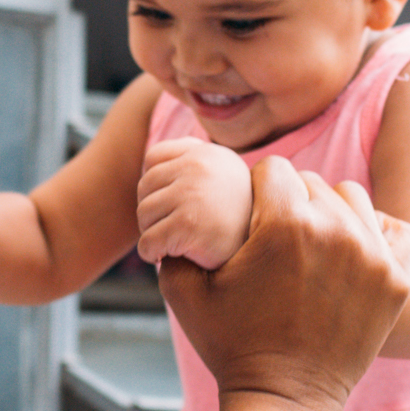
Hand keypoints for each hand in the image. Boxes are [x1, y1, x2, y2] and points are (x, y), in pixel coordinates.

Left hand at [135, 137, 251, 269]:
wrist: (266, 256)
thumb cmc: (237, 221)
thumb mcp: (222, 179)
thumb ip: (193, 164)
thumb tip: (148, 165)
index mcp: (206, 153)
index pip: (153, 157)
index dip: (155, 185)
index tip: (172, 205)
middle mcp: (198, 166)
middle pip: (145, 186)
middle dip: (152, 212)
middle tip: (173, 230)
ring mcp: (192, 194)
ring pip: (143, 213)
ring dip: (152, 233)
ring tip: (176, 241)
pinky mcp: (187, 225)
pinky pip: (148, 241)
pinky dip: (151, 253)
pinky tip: (168, 256)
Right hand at [159, 159, 409, 410]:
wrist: (285, 401)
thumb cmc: (230, 346)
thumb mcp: (183, 292)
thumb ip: (174, 242)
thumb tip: (178, 210)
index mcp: (284, 224)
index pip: (274, 169)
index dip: (256, 190)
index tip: (252, 218)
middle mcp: (335, 230)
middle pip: (313, 182)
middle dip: (292, 203)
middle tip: (280, 241)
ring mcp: (373, 255)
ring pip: (353, 199)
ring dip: (333, 213)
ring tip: (314, 246)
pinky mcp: (397, 280)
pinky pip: (396, 229)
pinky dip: (377, 235)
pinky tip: (352, 257)